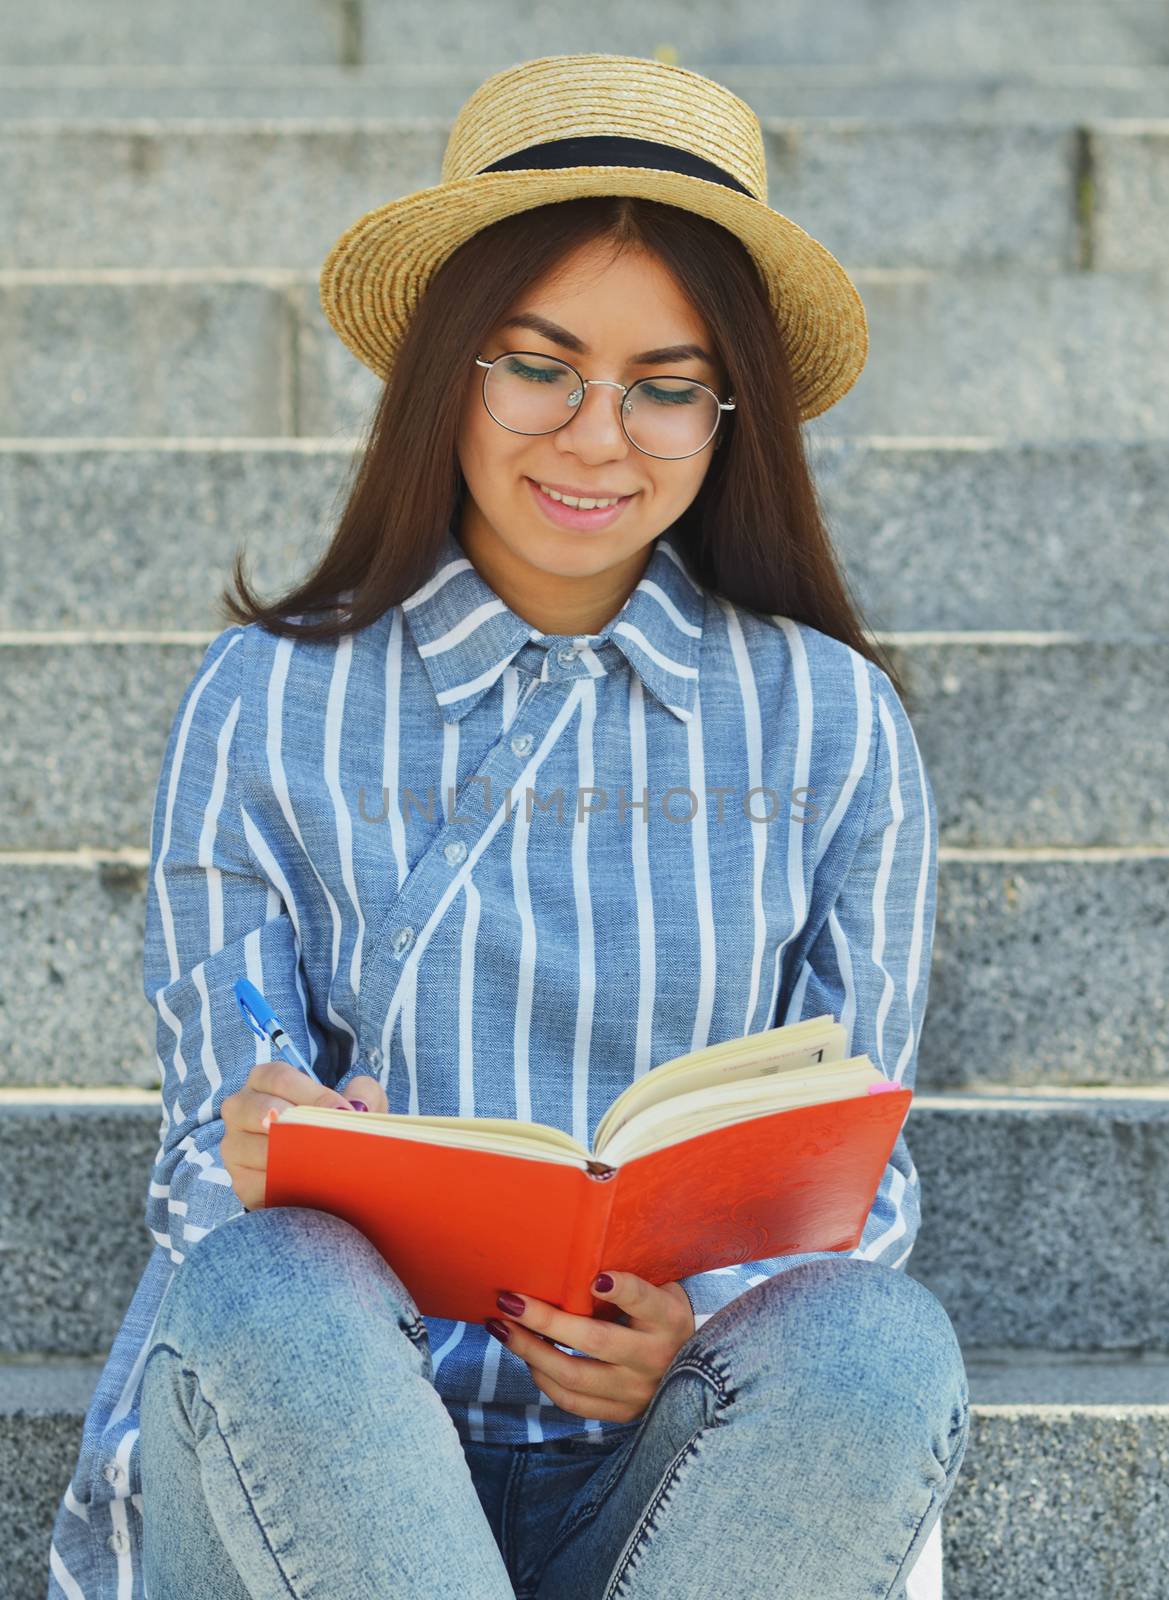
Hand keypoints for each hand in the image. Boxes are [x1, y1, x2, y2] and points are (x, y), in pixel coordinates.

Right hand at [221, 1060, 386, 1210]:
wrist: (327, 1171)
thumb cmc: (334, 1126)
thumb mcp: (355, 1103)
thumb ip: (363, 1093)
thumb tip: (357, 1105)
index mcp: (263, 1081)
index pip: (278, 1077)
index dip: (312, 1093)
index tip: (340, 1111)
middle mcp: (240, 1108)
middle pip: (261, 1109)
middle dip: (300, 1125)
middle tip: (330, 1138)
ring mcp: (234, 1146)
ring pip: (258, 1149)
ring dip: (293, 1157)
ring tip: (325, 1162)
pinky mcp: (241, 1182)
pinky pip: (258, 1184)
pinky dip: (286, 1185)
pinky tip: (310, 1185)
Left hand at [486, 1272, 696, 1422]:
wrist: (697, 1373)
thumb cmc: (662, 1317)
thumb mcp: (662, 1290)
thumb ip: (631, 1277)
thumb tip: (577, 1255)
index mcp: (669, 1318)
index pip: (645, 1301)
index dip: (622, 1291)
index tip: (595, 1279)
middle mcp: (655, 1357)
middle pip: (595, 1340)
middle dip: (546, 1320)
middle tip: (509, 1301)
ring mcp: (637, 1390)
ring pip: (575, 1376)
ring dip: (530, 1351)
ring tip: (502, 1328)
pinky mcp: (622, 1413)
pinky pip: (572, 1402)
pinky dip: (543, 1378)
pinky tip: (526, 1357)